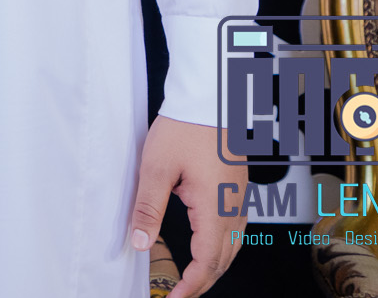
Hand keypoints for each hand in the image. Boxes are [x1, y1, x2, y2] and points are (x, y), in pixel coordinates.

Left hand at [128, 115, 244, 297]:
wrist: (208, 99)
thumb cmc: (184, 128)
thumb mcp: (156, 168)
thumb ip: (147, 208)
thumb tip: (138, 242)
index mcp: (214, 209)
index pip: (207, 262)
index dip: (192, 285)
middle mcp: (233, 209)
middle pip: (223, 260)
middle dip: (202, 282)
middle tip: (179, 294)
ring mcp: (238, 199)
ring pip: (232, 247)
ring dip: (213, 266)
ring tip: (191, 278)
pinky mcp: (237, 190)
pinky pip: (235, 229)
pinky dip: (221, 247)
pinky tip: (209, 247)